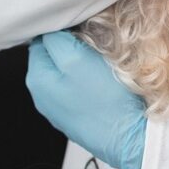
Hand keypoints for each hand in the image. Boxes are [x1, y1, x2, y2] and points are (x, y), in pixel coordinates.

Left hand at [25, 30, 148, 168]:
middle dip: (70, 48)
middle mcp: (41, 96)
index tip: (83, 31)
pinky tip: (104, 85)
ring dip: (81, 64)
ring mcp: (59, 110)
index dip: (63, 30)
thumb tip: (50, 31)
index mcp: (36, 78)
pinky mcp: (77, 118)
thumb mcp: (77, 58)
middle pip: (52, 56)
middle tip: (94, 48)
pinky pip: (79, 89)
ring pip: (66, 73)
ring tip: (101, 66)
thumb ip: (56, 40)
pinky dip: (89, 81)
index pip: (41, 39)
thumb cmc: (105, 98)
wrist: (131, 138)